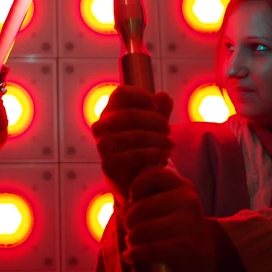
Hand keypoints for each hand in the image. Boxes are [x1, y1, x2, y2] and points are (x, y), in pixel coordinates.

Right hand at [91, 85, 173, 203]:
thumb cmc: (142, 146)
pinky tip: (165, 154)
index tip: (156, 107)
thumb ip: (159, 111)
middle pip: (130, 114)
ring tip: (170, 144)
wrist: (134, 179)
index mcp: (110, 111)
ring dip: (158, 139)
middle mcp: (101, 126)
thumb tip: (164, 96)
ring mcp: (103, 145)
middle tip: (168, 129)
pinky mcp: (109, 164)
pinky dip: (154, 153)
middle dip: (155, 121)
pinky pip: (136, 155)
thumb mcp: (153, 126)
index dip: (142, 97)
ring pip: (135, 135)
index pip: (122, 93)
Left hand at [121, 167, 216, 271]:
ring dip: (131, 239)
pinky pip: (151, 248)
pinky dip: (135, 254)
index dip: (135, 187)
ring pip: (144, 230)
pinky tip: (130, 256)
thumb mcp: (164, 205)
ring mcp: (189, 222)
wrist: (203, 255)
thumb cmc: (175, 226)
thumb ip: (144, 198)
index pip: (152, 175)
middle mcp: (188, 200)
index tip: (133, 201)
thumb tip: (121, 209)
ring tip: (132, 242)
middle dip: (128, 221)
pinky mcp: (187, 245)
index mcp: (181, 185)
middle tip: (129, 229)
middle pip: (142, 207)